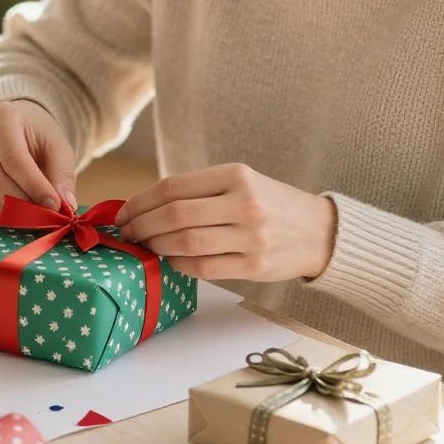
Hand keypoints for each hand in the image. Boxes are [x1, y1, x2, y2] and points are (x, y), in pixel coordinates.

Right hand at [0, 99, 77, 216]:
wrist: (10, 128)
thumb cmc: (35, 135)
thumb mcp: (57, 147)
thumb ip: (62, 175)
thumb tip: (66, 206)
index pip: (13, 159)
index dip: (34, 186)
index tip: (55, 205)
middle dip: (23, 203)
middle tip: (45, 214)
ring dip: (11, 211)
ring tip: (33, 211)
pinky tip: (14, 207)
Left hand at [115, 163, 337, 282]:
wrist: (319, 231)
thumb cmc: (271, 205)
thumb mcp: (242, 183)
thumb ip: (201, 192)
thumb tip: (147, 207)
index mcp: (236, 175)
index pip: (173, 187)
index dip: (140, 201)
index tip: (124, 212)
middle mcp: (244, 203)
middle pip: (175, 216)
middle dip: (141, 225)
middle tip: (127, 232)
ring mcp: (251, 236)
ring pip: (185, 243)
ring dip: (156, 246)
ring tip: (145, 246)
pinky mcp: (254, 266)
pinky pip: (203, 268)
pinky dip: (179, 264)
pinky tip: (171, 260)